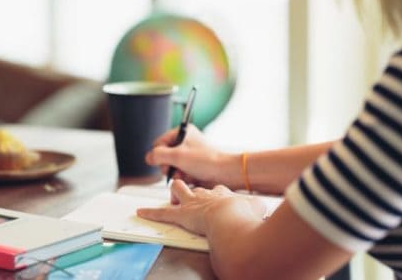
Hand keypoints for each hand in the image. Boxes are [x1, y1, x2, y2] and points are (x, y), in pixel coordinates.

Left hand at [137, 180, 265, 235]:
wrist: (232, 215)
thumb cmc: (245, 213)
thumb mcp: (256, 207)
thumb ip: (256, 207)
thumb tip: (261, 208)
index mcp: (222, 192)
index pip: (217, 189)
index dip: (217, 193)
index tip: (221, 197)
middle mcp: (205, 194)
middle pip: (195, 186)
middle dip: (191, 188)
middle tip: (193, 194)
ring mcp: (191, 203)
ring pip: (178, 190)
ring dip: (174, 194)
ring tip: (173, 198)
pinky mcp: (181, 214)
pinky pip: (162, 213)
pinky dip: (150, 213)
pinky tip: (140, 212)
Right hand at [145, 124, 235, 187]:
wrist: (225, 173)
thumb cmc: (205, 160)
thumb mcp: (177, 155)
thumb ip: (158, 155)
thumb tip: (148, 158)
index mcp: (182, 132)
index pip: (158, 143)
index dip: (159, 154)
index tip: (167, 160)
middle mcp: (185, 142)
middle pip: (163, 156)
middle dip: (168, 166)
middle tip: (176, 168)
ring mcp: (189, 156)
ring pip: (170, 167)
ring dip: (175, 173)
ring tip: (183, 175)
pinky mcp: (192, 167)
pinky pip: (179, 173)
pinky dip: (182, 177)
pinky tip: (188, 179)